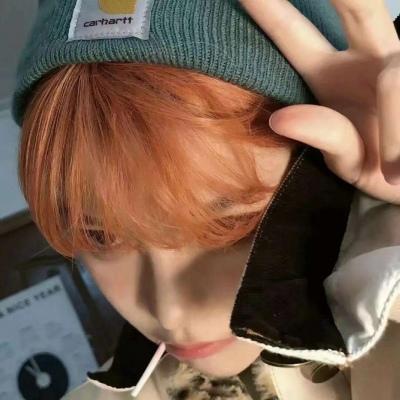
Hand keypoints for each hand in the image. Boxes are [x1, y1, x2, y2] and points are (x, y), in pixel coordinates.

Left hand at [239, 0, 399, 204]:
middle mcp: (365, 58)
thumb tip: (281, 117)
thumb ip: (321, 133)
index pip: (294, 32)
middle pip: (360, 6)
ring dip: (391, 134)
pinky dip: (398, 141)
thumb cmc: (378, 166)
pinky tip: (396, 168)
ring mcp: (395, 65)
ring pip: (394, 76)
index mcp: (328, 74)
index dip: (269, 9)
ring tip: (391, 173)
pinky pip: (399, 92)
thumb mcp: (347, 155)